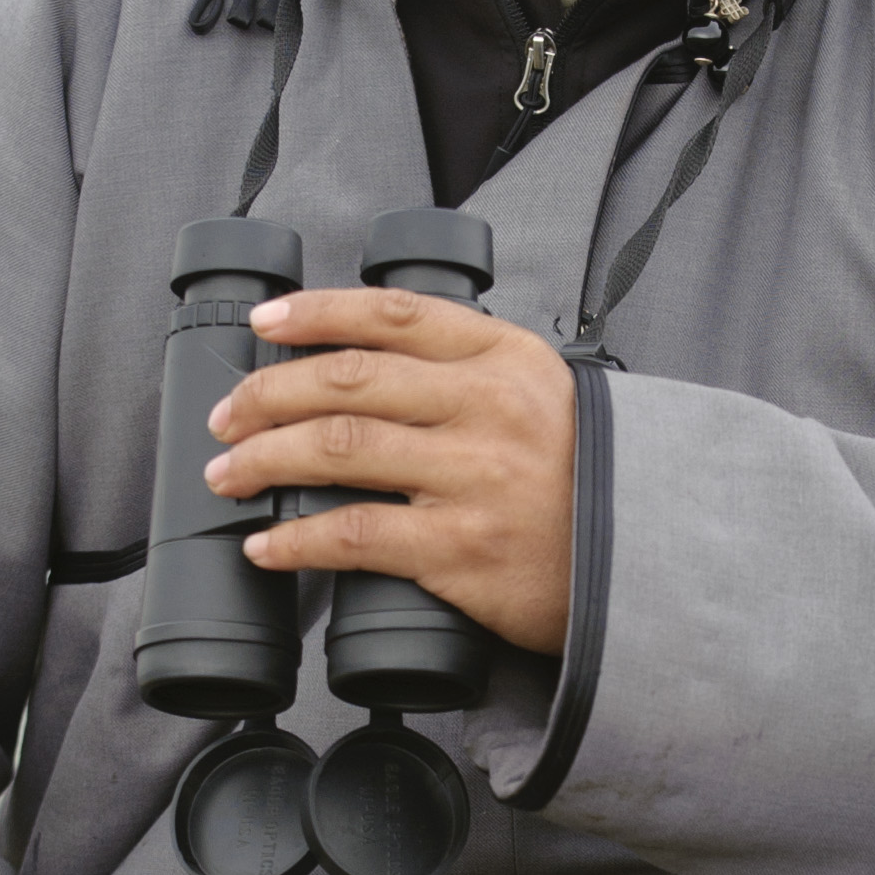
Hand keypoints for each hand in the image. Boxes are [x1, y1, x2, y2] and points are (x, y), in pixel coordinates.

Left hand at [204, 287, 576, 659]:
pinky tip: (265, 544)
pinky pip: (354, 534)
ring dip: (264, 458)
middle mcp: (486, 407)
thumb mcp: (543, 395)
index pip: (393, 314)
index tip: (266, 321)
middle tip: (230, 415)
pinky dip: (295, 539)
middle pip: (347, 379)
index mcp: (503, 358)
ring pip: (337, 448)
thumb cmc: (584, 480)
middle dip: (267, 393)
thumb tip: (368, 362)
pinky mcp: (460, 548)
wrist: (646, 562)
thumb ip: (470, 371)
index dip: (316, 312)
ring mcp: (472, 477)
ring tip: (228, 474)